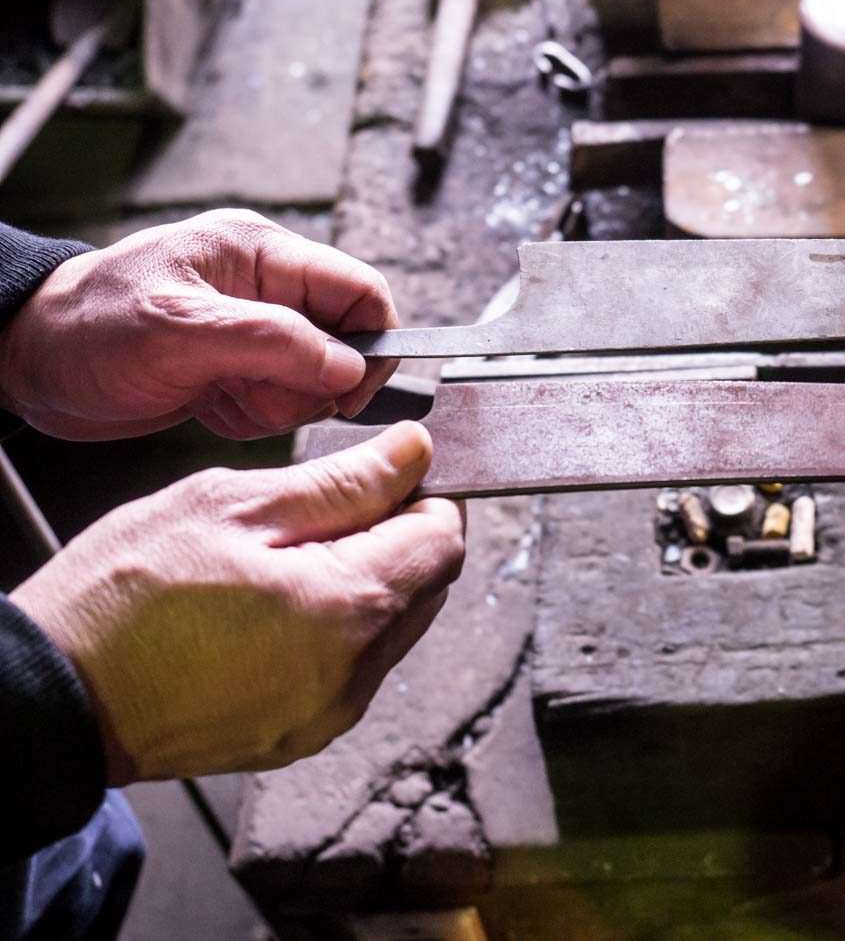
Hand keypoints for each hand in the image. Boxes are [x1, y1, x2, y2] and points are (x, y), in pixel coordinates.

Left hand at [0, 209, 398, 440]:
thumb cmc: (85, 329)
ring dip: (274, 404)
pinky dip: (252, 415)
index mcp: (261, 254)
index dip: (372, 343)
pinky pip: (282, 403)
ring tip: (218, 395)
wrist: (29, 365)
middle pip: (345, 344)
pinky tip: (209, 403)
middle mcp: (267, 288)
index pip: (360, 290)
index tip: (349, 392)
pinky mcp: (240, 367)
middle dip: (307, 384)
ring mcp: (254, 330)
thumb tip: (351, 366)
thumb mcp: (179, 331)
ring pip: (316, 382)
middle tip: (252, 391)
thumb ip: (274, 342)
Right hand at [10, 422, 464, 782]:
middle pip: (427, 585)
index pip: (445, 538)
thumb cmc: (124, 597)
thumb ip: (342, 483)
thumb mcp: (232, 507)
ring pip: (393, 627)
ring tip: (281, 561)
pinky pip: (351, 668)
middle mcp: (353, 674)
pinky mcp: (300, 735)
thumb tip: (413, 454)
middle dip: (395, 537)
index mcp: (348, 609)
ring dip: (364, 583)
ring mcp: (328, 714)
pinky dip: (333, 630)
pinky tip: (270, 607)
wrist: (54, 695)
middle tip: (322, 511)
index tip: (388, 475)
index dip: (426, 495)